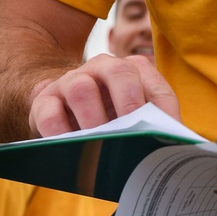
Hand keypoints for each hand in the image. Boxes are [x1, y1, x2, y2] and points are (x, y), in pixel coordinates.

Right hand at [29, 55, 181, 135]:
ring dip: (92, 117)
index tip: (163, 134)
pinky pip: (49, 112)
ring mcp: (72, 81)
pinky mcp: (45, 100)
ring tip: (99, 142)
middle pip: (119, 72)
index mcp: (133, 71)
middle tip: (130, 130)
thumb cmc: (108, 117)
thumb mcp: (133, 118)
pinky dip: (59, 131)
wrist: (61, 108)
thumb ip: (153, 125)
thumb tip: (172, 146)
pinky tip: (68, 147)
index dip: (162, 109)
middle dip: (128, 100)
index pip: (155, 85)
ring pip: (81, 88)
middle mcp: (102, 68)